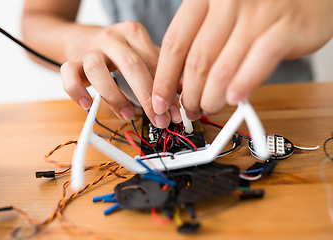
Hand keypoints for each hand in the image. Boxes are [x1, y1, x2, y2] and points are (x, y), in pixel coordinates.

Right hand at [61, 21, 180, 126]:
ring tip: (126, 115)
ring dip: (115, 97)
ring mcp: (90, 48)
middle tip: (158, 119)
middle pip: (131, 65)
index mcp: (133, 33)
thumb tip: (182, 94)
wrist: (82, 39)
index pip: (154, 62)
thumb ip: (159, 72)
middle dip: (147, 97)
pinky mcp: (71, 60)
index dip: (165, 90)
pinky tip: (88, 105)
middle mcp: (111, 37)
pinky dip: (77, 91)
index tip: (173, 112)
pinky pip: (67, 74)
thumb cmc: (117, 53)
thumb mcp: (141, 56)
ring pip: (97, 70)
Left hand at [152, 0, 332, 119]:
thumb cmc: (259, 8)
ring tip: (210, 107)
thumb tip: (179, 83)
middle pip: (197, 61)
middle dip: (189, 94)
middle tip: (189, 108)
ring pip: (223, 69)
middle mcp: (228, 1)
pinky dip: (243, 85)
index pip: (174, 44)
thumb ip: (202, 43)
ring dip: (212, 98)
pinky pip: (258, 63)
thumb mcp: (222, 16)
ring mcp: (258, 12)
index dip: (164, 78)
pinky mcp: (286, 27)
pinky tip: (235, 99)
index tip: (158, 101)